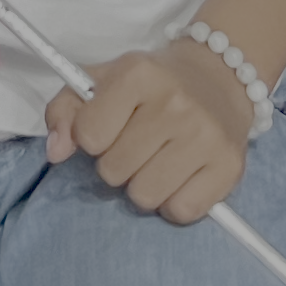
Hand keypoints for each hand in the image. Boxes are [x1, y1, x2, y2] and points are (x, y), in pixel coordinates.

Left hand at [45, 43, 253, 223]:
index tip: (108, 127)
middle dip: (117, 163)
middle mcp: (175, 103)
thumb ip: (65, 110)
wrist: (219, 77)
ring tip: (156, 160)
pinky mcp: (230, 166)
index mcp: (138, 74)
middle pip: (114, 171)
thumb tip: (55, 152)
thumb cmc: (151, 84)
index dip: (92, 138)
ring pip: (145, 197)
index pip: (89, 135)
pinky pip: (181, 212)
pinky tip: (179, 176)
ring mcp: (206, 136)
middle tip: (136, 144)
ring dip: (143, 186)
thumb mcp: (102, 80)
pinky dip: (174, 202)